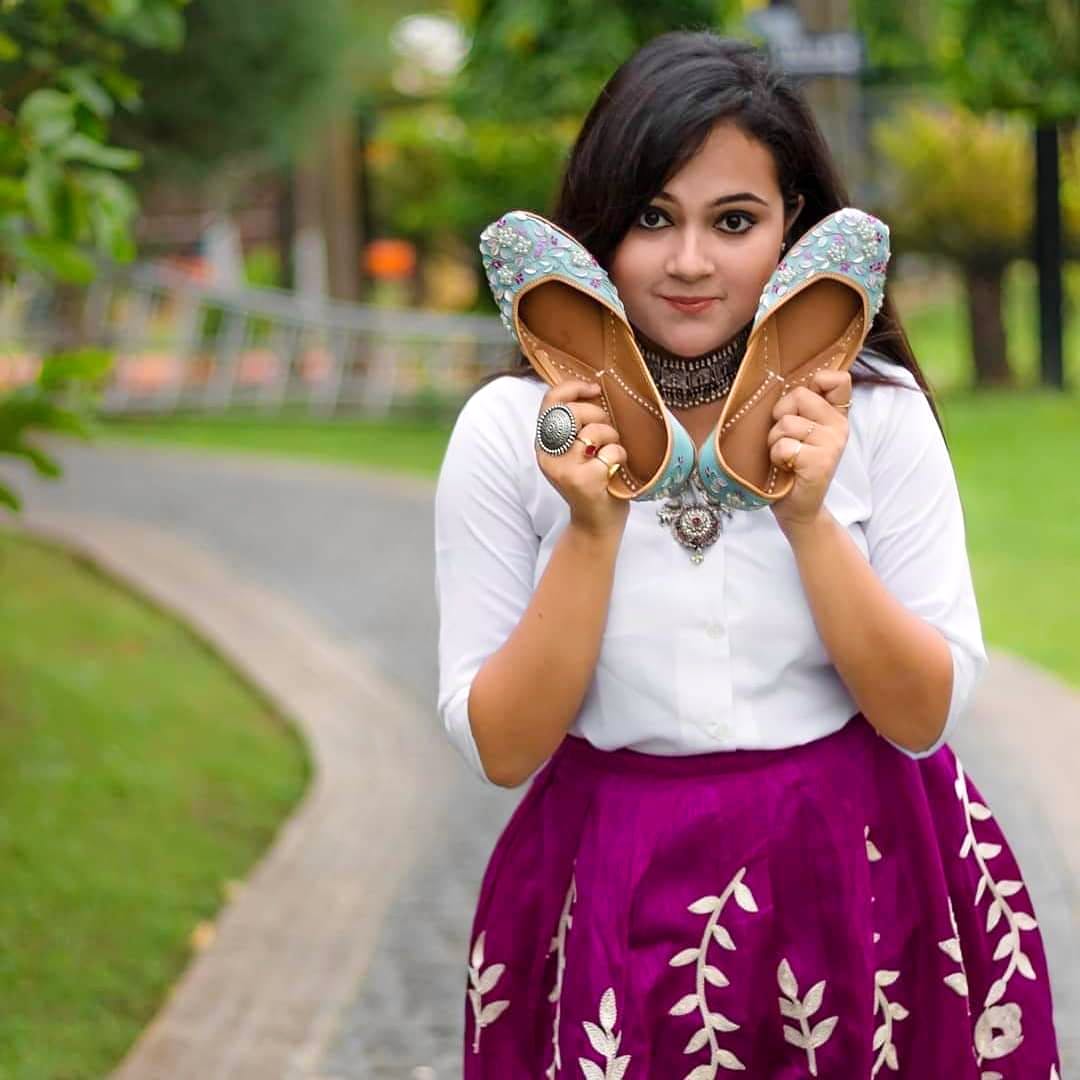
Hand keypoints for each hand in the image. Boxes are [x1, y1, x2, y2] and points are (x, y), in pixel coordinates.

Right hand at [535, 380, 629, 536]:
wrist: (595, 523)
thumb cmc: (592, 481)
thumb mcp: (577, 450)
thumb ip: (577, 425)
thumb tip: (593, 389)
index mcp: (544, 444)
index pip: (550, 401)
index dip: (573, 388)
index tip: (594, 389)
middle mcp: (547, 456)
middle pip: (573, 412)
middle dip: (599, 415)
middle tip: (607, 432)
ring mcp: (563, 469)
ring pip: (594, 432)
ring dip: (612, 438)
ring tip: (612, 454)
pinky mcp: (582, 482)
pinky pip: (610, 452)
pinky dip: (620, 457)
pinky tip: (615, 470)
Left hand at [767, 370, 851, 534]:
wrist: (797, 507)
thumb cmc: (790, 464)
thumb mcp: (796, 430)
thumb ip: (799, 406)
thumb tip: (780, 378)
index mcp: (835, 414)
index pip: (837, 379)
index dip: (814, 382)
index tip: (801, 406)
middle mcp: (839, 426)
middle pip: (798, 395)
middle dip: (780, 417)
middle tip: (786, 439)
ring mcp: (833, 444)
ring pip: (786, 423)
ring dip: (775, 441)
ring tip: (785, 456)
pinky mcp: (821, 462)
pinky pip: (784, 445)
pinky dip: (776, 457)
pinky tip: (786, 468)